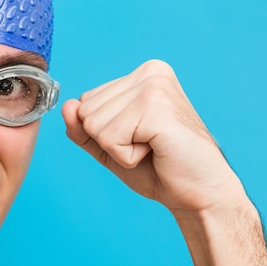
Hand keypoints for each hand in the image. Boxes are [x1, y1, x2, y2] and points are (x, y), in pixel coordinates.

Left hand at [62, 60, 246, 212]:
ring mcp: (153, 87)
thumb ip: (84, 128)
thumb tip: (67, 107)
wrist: (199, 193)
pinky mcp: (155, 108)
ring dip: (119, 149)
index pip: (85, 102)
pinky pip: (109, 138)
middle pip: (86, 112)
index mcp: (142, 75)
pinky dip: (126, 157)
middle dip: (110, 140)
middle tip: (147, 146)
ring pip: (94, 125)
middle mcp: (149, 72)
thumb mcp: (110, 147)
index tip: (140, 139)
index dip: (105, 133)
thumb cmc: (159, 169)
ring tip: (153, 148)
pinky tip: (156, 151)